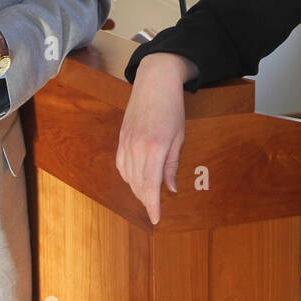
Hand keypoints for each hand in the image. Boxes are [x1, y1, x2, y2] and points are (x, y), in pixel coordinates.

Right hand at [115, 53, 197, 223]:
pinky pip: (121, 165)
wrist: (155, 81)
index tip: (156, 219)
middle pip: (137, 185)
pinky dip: (128, 176)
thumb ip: (171, 165)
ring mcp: (126, 143)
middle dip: (146, 200)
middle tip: (155, 209)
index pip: (150, 187)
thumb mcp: (178, 137)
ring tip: (148, 196)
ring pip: (127, 177)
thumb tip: (170, 189)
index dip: (153, 206)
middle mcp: (136, 148)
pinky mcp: (121, 138)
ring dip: (137, 189)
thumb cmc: (172, 107)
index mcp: (154, 149)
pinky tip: (136, 179)